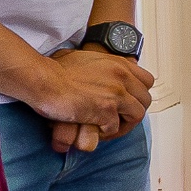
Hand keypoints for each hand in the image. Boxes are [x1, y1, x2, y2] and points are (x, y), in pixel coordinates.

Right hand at [25, 47, 153, 150]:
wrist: (43, 79)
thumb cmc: (55, 69)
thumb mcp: (83, 58)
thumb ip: (98, 66)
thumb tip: (96, 71)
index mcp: (118, 63)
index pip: (147, 80)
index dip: (138, 94)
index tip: (127, 102)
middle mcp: (122, 76)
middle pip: (145, 99)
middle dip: (133, 112)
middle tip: (119, 119)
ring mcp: (116, 93)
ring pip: (136, 115)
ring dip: (124, 125)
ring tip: (109, 128)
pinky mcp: (106, 110)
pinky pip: (114, 127)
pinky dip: (106, 132)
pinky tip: (94, 130)